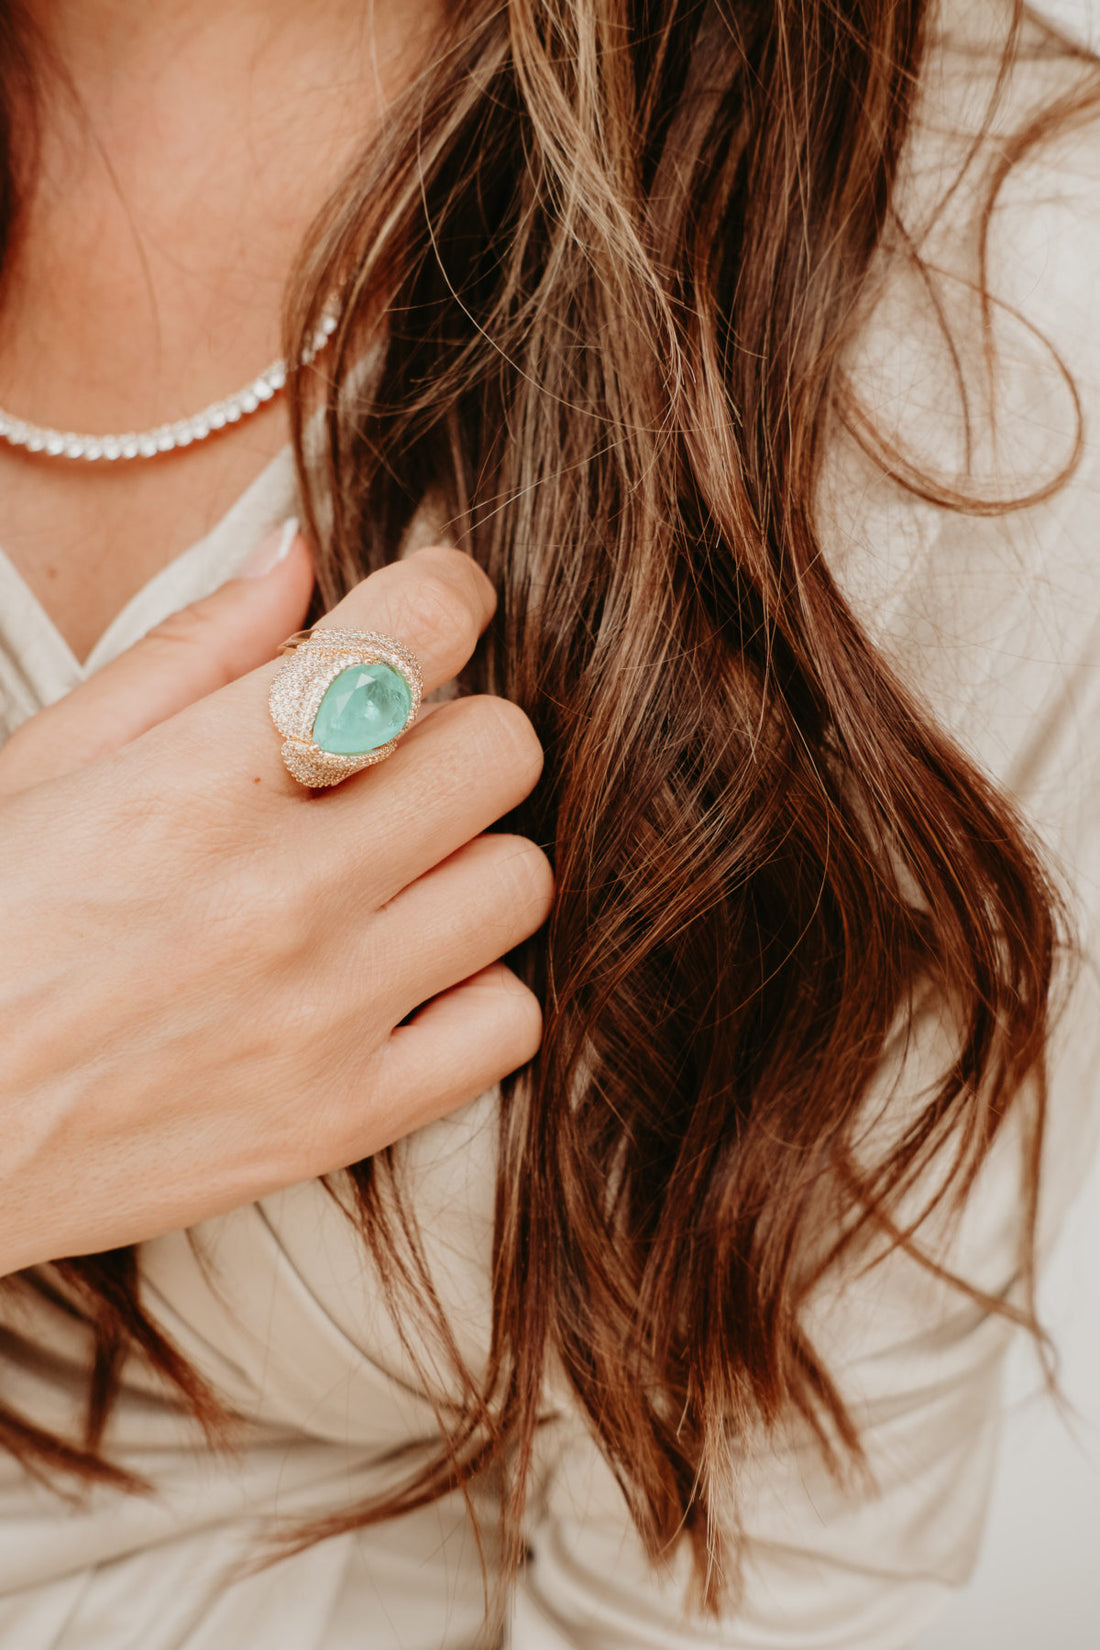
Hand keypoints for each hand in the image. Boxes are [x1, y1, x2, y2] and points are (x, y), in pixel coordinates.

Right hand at [0, 533, 550, 1276]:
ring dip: (467, 860)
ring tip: (386, 876)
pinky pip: (506, 1023)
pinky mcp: (338, 1120)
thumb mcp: (40, 769)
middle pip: (498, 752)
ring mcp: (320, 1018)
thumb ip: (186, 656)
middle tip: (392, 763)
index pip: (411, 636)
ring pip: (517, 882)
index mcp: (193, 784)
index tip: (429, 613)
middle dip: (455, 733)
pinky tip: (399, 977)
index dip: (443, 597)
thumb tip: (299, 556)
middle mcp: (277, 895)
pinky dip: (472, 990)